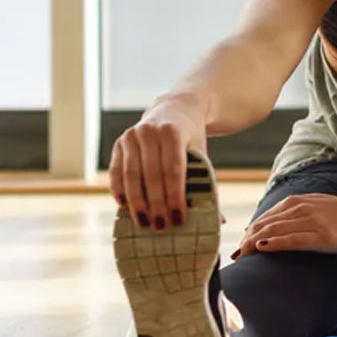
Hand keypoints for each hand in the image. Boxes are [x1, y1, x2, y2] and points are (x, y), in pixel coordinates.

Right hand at [110, 101, 207, 233]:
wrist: (174, 109)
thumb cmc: (191, 139)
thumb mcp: (201, 153)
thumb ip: (207, 183)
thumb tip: (219, 220)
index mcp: (173, 132)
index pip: (174, 170)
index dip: (175, 196)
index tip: (179, 219)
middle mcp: (149, 131)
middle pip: (152, 174)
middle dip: (156, 204)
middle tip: (161, 227)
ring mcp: (131, 136)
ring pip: (131, 174)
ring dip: (137, 202)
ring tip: (144, 223)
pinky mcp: (119, 143)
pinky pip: (117, 171)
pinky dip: (119, 190)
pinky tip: (125, 207)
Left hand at [232, 193, 336, 259]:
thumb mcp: (318, 208)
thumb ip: (296, 215)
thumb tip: (275, 230)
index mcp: (297, 202)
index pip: (263, 218)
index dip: (246, 234)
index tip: (238, 249)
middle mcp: (301, 209)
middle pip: (263, 224)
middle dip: (244, 241)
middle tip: (234, 257)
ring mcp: (312, 222)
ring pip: (274, 230)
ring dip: (252, 243)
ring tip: (240, 256)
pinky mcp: (323, 236)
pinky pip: (293, 239)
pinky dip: (275, 242)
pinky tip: (262, 248)